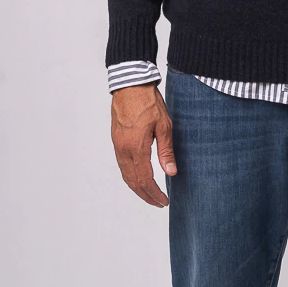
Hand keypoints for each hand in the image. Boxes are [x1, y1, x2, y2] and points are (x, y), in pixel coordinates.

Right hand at [110, 82, 176, 206]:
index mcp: (136, 147)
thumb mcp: (164, 125)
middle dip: (146, 195)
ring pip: (125, 175)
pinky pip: (122, 165)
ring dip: (137, 188)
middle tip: (158, 203)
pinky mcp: (116, 140)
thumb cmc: (148, 101)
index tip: (164, 201)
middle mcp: (123, 149)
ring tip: (150, 194)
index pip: (144, 180)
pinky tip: (139, 177)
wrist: (130, 83)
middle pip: (132, 182)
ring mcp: (118, 145)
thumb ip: (166, 151)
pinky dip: (130, 176)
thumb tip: (171, 173)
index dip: (154, 194)